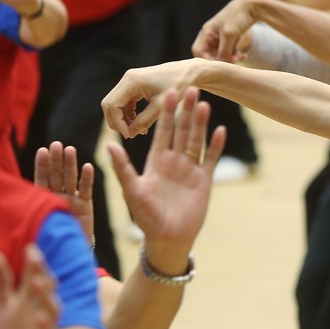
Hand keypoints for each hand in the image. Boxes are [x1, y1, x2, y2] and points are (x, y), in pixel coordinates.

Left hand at [0, 245, 60, 328]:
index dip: (32, 264)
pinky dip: (45, 326)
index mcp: (30, 299)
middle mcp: (40, 309)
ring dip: (44, 296)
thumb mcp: (4, 307)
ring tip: (37, 282)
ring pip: (50, 308)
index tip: (29, 247)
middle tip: (34, 255)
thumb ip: (0, 282)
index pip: (34, 277)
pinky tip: (40, 317)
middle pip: (43, 288)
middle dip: (40, 272)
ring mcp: (45, 327)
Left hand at [34, 142, 94, 244]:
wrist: (66, 253)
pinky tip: (88, 167)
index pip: (41, 179)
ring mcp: (72, 200)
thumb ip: (25, 212)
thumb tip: (4, 198)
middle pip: (56, 175)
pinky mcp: (85, 206)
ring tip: (70, 150)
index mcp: (42, 199)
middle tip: (57, 144)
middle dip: (57, 160)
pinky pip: (86, 190)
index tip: (42, 151)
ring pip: (70, 179)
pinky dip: (87, 179)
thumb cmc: (46, 241)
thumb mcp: (32, 224)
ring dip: (71, 164)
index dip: (42, 165)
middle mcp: (57, 196)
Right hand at [101, 59, 201, 137]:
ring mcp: (130, 81)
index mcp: (132, 81)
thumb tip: (130, 133)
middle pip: (109, 104)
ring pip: (116, 104)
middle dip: (117, 121)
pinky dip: (129, 114)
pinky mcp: (135, 85)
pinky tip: (140, 124)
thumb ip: (144, 120)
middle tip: (130, 134)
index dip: (117, 122)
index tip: (129, 135)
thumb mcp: (162, 106)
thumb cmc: (179, 86)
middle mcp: (127, 79)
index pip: (112, 105)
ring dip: (123, 119)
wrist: (189, 72)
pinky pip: (124, 102)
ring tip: (138, 130)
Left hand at [107, 88, 225, 268]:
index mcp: (156, 162)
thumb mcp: (132, 190)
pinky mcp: (204, 181)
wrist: (168, 239)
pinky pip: (211, 159)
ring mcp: (190, 170)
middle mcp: (173, 162)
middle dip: (184, 111)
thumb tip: (109, 145)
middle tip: (189, 88)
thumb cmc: (146, 217)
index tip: (167, 93)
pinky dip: (216, 146)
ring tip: (204, 104)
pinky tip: (220, 130)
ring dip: (200, 123)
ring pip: (196, 141)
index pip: (161, 132)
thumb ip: (123, 168)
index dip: (164, 113)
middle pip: (181, 131)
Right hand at [192, 0, 260, 61]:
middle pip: (210, 55)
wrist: (252, 6)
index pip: (198, 51)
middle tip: (234, 61)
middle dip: (221, 60)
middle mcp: (210, 36)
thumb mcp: (230, 34)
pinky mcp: (228, 39)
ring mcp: (219, 38)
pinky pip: (228, 52)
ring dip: (230, 59)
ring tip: (241, 57)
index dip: (207, 60)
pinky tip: (244, 55)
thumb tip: (220, 64)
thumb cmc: (238, 17)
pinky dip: (235, 55)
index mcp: (206, 33)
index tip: (220, 64)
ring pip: (220, 55)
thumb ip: (224, 51)